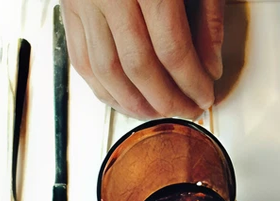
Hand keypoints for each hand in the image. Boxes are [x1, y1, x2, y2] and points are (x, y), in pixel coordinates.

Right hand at [62, 0, 224, 118]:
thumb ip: (207, 20)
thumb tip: (210, 67)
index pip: (172, 51)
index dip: (192, 83)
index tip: (206, 96)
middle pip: (139, 67)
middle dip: (168, 99)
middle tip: (188, 110)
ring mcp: (83, 0)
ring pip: (106, 72)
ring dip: (136, 103)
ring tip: (160, 111)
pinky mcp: (69, 6)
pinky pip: (81, 60)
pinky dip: (104, 89)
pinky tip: (126, 99)